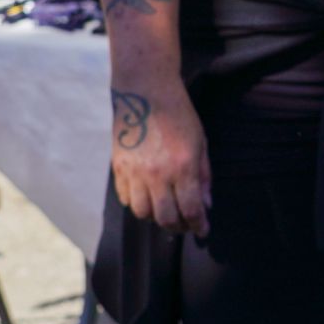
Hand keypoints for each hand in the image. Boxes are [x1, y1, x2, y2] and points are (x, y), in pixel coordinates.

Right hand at [109, 80, 210, 237]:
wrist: (145, 93)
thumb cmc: (179, 115)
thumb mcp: (201, 142)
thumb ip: (203, 176)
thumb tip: (206, 205)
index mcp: (182, 167)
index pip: (190, 209)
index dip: (198, 225)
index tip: (203, 230)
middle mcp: (157, 174)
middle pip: (165, 217)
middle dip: (179, 226)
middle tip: (187, 224)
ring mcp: (134, 172)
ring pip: (142, 212)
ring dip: (156, 218)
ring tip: (167, 212)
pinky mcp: (118, 168)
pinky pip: (126, 199)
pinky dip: (138, 204)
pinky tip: (149, 199)